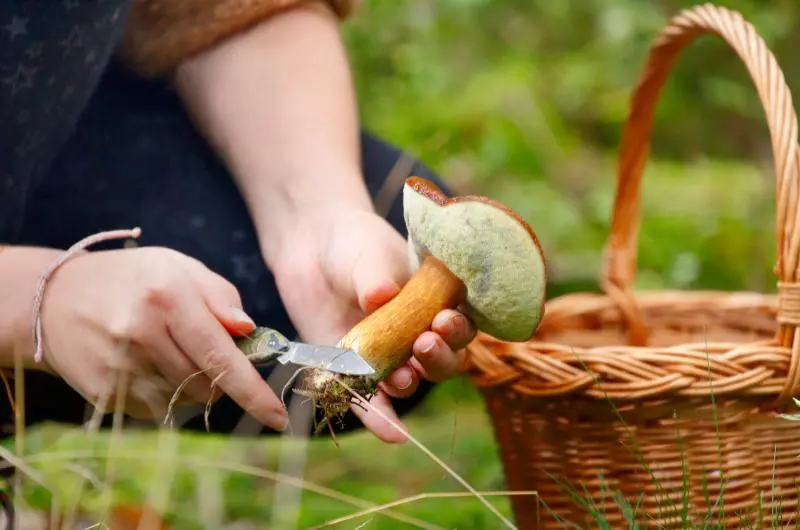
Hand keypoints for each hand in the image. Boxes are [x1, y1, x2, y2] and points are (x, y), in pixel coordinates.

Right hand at [33, 246, 289, 429]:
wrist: (54, 301)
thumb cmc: (131, 280)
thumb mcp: (180, 267)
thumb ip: (221, 296)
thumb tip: (249, 330)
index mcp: (167, 298)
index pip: (221, 356)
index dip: (253, 391)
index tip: (277, 417)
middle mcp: (142, 334)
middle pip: (209, 385)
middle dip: (220, 376)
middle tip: (199, 347)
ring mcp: (120, 369)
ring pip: (185, 401)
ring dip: (191, 384)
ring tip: (165, 351)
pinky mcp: (105, 395)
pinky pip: (157, 410)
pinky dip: (164, 393)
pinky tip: (143, 365)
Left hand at [271, 210, 476, 442]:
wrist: (312, 245)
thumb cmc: (353, 243)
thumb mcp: (367, 253)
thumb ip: (376, 276)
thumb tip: (380, 297)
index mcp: (436, 301)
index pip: (460, 323)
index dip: (457, 329)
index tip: (442, 320)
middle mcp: (418, 332)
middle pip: (443, 360)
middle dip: (438, 358)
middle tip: (422, 344)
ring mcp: (388, 354)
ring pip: (411, 379)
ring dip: (411, 382)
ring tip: (400, 377)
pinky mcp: (355, 369)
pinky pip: (371, 400)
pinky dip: (381, 419)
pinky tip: (394, 436)